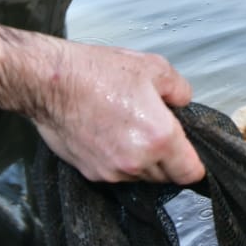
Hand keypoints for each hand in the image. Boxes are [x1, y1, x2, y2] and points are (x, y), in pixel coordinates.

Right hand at [31, 39, 205, 184]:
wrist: (50, 82)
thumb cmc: (97, 73)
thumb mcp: (154, 68)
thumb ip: (180, 90)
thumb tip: (183, 103)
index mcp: (159, 138)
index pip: (190, 173)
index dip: (195, 164)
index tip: (192, 154)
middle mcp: (136, 162)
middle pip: (166, 176)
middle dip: (169, 159)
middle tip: (158, 131)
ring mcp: (111, 171)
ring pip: (141, 176)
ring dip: (143, 161)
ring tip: (131, 129)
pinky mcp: (90, 173)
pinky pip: (116, 174)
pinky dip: (120, 160)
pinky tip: (112, 135)